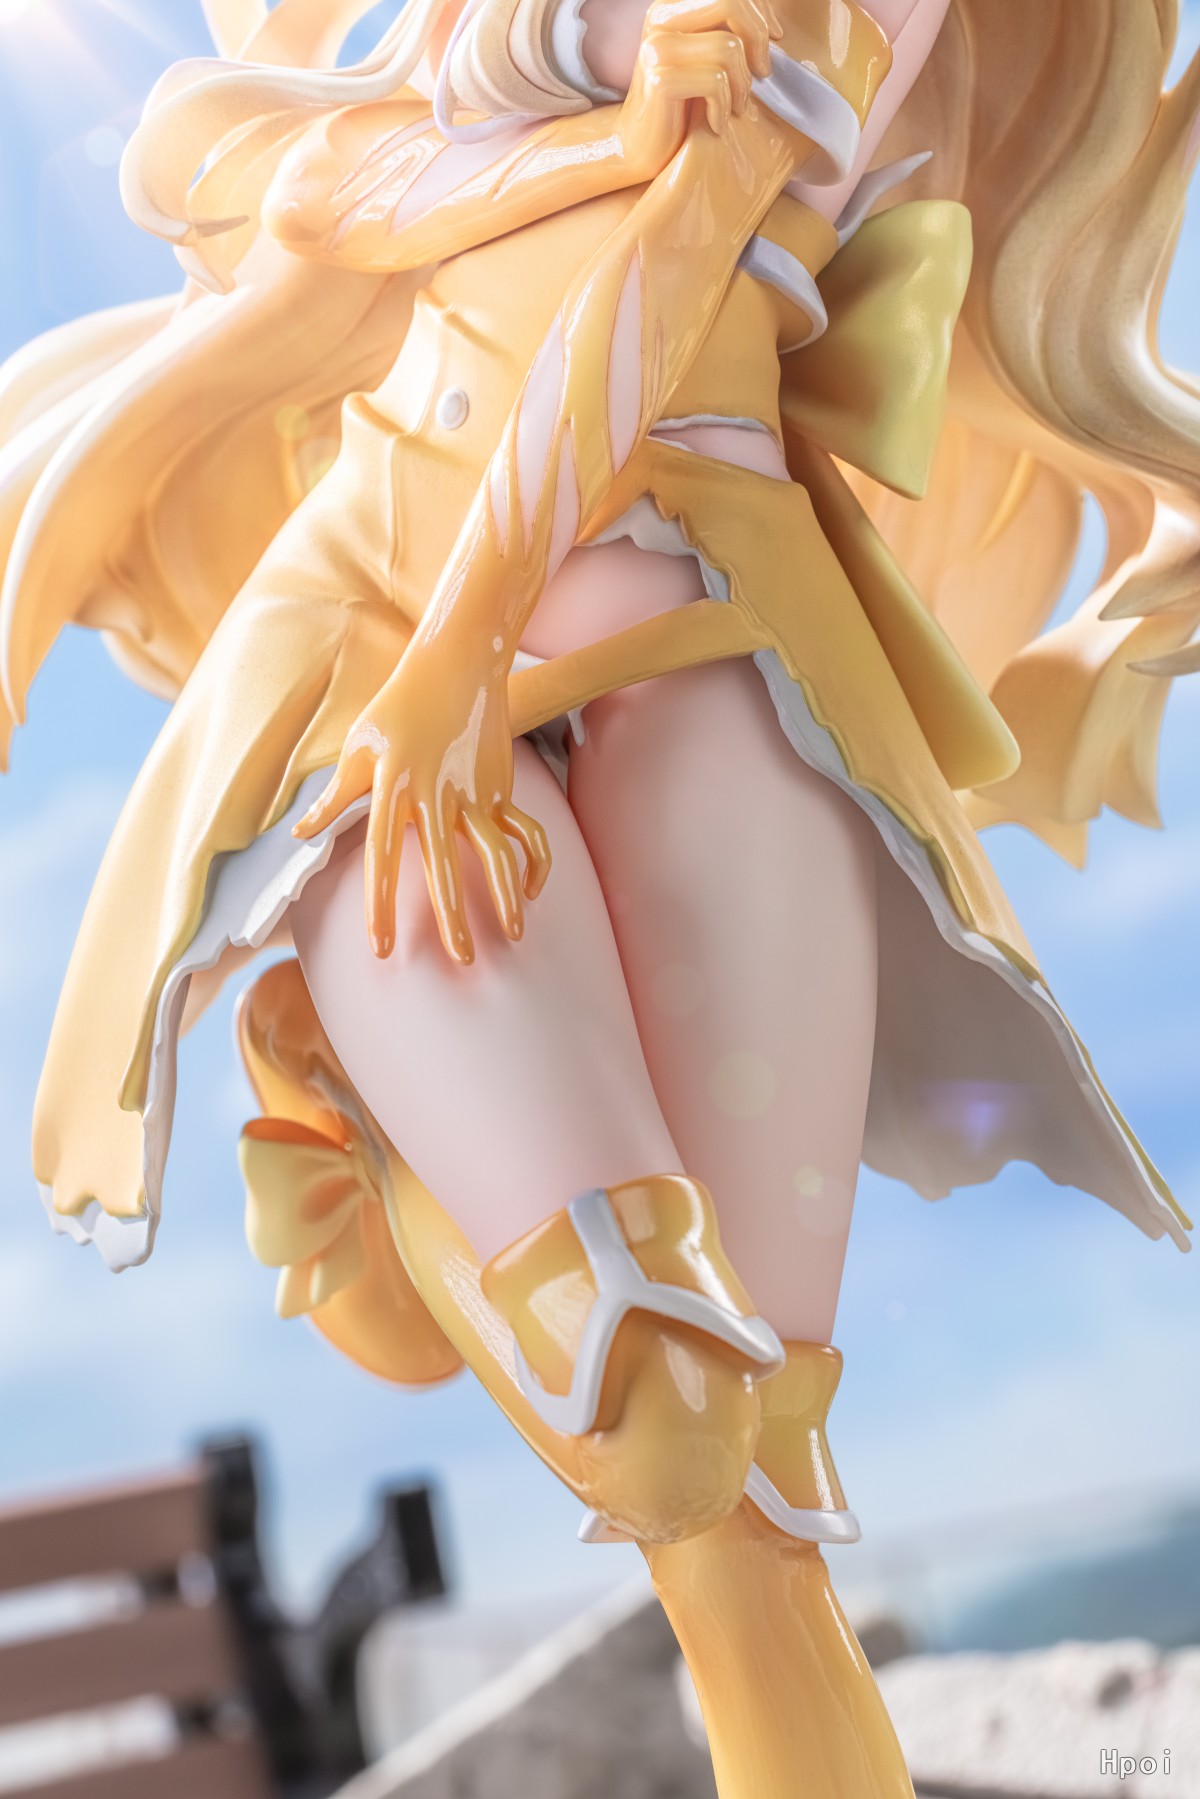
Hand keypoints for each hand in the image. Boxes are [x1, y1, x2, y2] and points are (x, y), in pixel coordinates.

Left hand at [293, 650, 550, 964]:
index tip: (382, 949)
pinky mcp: (501, 787)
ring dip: (507, 895)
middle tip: (462, 960)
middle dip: (454, 917)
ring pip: (497, 852)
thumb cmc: (398, 706)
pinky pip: (526, 831)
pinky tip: (533, 891)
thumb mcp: (358, 747)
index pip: (382, 857)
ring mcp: (474, 792)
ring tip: (515, 935)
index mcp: (393, 786)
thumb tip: (300, 834)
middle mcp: (436, 793)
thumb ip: (334, 797)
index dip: (380, 906)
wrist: (455, 664)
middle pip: (444, 865)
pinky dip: (535, 861)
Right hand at [618, 0, 780, 164]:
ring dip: (742, 84)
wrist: (638, 148)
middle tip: (763, 73)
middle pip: (732, 4)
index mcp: (672, 5)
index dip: (761, 11)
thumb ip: (727, 30)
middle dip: (758, 40)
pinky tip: (716, 125)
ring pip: (729, 47)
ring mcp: (658, 47)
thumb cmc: (680, 106)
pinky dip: (724, 108)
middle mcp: (661, 17)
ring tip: (736, 107)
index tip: (774, 39)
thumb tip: (773, 23)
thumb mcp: (705, 58)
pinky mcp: (660, 79)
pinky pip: (716, 82)